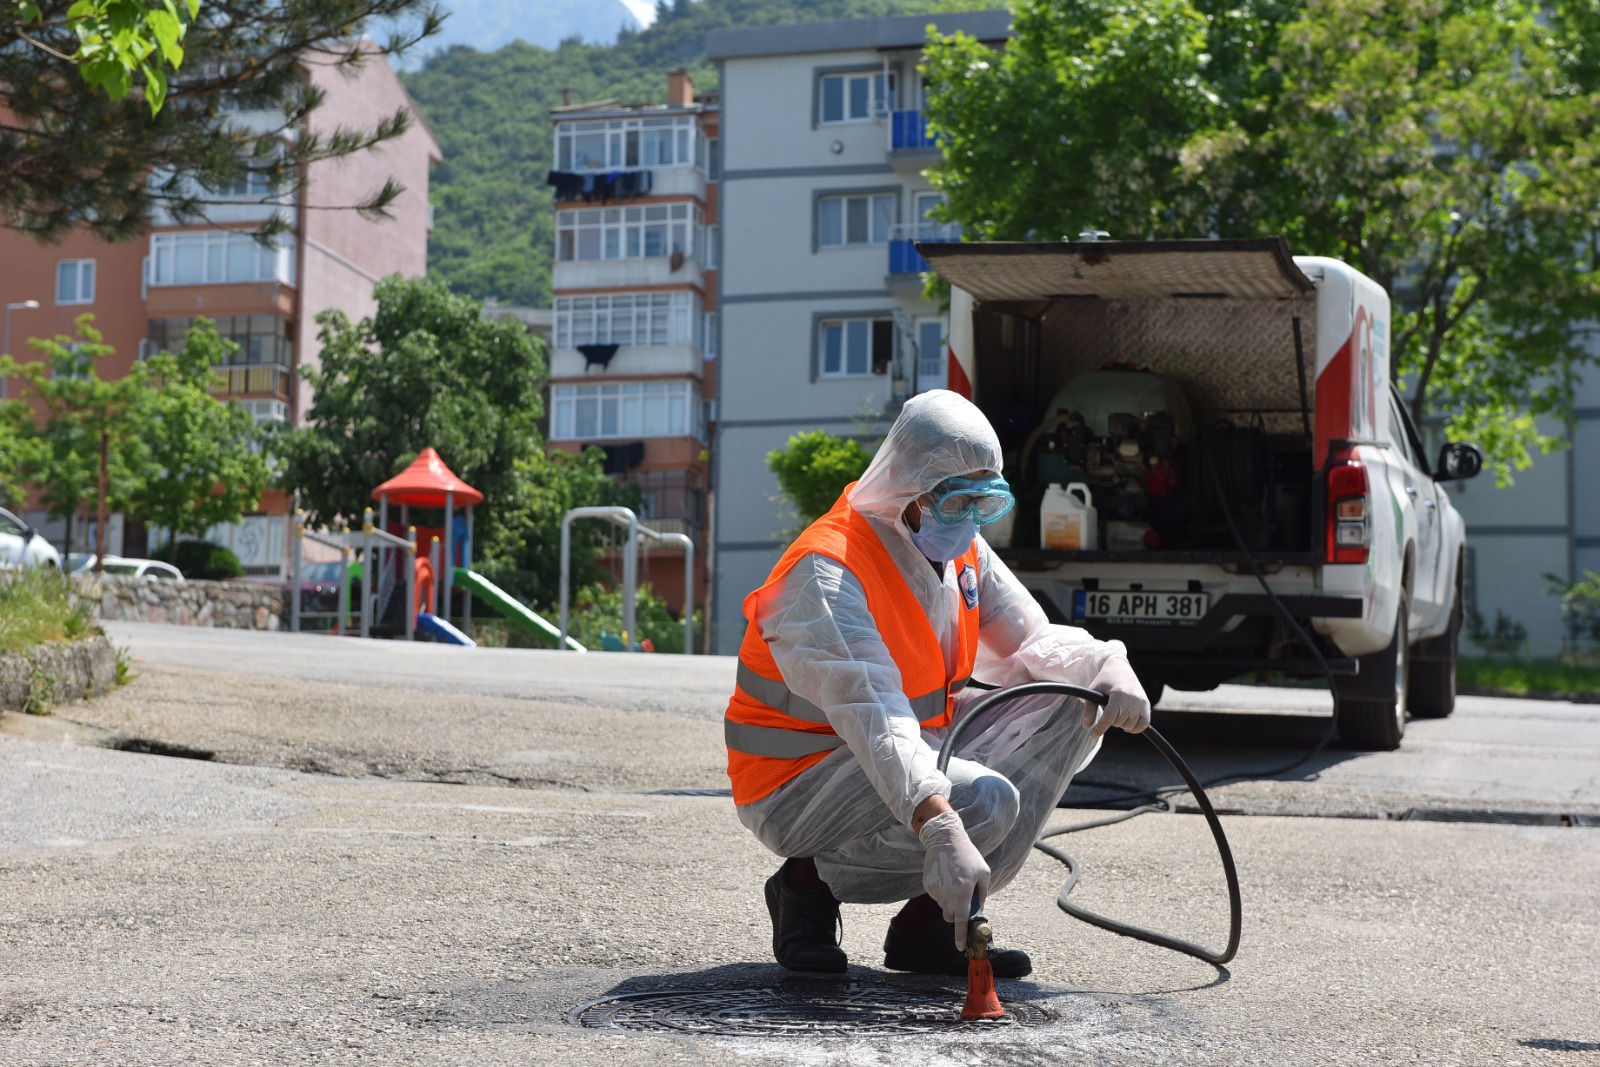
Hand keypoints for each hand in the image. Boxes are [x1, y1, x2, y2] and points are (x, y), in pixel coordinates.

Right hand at [918, 810, 989, 949]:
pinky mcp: (927, 885)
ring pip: (943, 906)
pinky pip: (936, 897)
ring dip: (949, 901)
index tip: (960, 948)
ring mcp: (936, 890)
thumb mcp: (983, 872)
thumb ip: (982, 894)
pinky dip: (942, 892)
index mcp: (963, 892)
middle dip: (956, 913)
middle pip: (950, 916)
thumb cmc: (968, 855)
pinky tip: (946, 877)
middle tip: (962, 899)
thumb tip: (979, 909)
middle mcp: (948, 893)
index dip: (960, 936)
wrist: (945, 839)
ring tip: (954, 881)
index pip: (961, 920)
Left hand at [1083, 656, 1150, 734]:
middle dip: (1110, 721)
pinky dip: (1135, 728)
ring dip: (1121, 724)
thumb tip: (1086, 726)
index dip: (1100, 728)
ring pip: (1130, 726)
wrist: (1120, 668)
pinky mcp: (1147, 705)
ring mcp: (1141, 702)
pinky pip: (1143, 724)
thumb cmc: (1104, 680)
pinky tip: (1127, 724)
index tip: (1093, 735)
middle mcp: (1133, 698)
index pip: (1109, 718)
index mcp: (1119, 694)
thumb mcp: (1093, 691)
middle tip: (1108, 711)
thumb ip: (1089, 709)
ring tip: (1116, 714)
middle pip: (1118, 723)